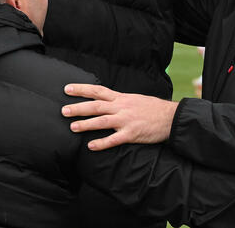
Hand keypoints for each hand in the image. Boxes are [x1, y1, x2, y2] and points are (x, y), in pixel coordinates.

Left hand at [61, 83, 177, 150]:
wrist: (171, 117)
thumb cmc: (151, 108)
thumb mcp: (133, 99)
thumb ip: (118, 100)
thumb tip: (104, 100)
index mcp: (120, 98)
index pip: (97, 91)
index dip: (81, 89)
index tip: (67, 89)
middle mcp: (121, 107)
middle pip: (96, 106)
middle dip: (79, 108)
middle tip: (63, 110)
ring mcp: (126, 121)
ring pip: (102, 121)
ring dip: (86, 124)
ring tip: (73, 127)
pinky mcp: (132, 134)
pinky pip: (114, 139)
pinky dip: (102, 143)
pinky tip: (91, 146)